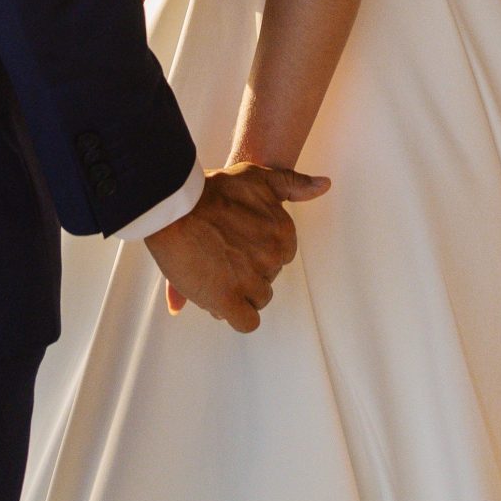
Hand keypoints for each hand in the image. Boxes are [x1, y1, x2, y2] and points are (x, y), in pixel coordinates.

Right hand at [142, 162, 329, 332]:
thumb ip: (292, 184)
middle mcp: (272, 258)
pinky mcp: (229, 300)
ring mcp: (251, 280)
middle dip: (247, 273)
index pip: (280, 257)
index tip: (236, 244)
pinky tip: (219, 300)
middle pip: (267, 278)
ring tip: (213, 276)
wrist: (175, 206)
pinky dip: (235, 315)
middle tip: (220, 258)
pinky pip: (246, 322)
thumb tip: (325, 185)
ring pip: (257, 300)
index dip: (256, 252)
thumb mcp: (258, 177)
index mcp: (283, 233)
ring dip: (238, 293)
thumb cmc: (212, 190)